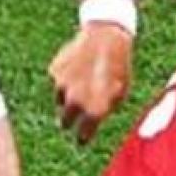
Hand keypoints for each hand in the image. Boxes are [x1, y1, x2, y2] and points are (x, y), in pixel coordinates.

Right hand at [48, 24, 133, 143]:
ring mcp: (62, 85)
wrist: (106, 36)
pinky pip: (57, 81)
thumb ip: (105, 111)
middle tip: (77, 115)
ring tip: (82, 83)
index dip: (82, 138)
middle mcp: (75, 101)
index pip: (82, 136)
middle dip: (70, 121)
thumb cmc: (119, 67)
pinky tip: (78, 68)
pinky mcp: (54, 71)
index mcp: (94, 111)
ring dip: (68, 98)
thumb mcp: (120, 93)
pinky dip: (64, 79)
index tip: (83, 138)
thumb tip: (93, 123)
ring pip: (60, 100)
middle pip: (65, 122)